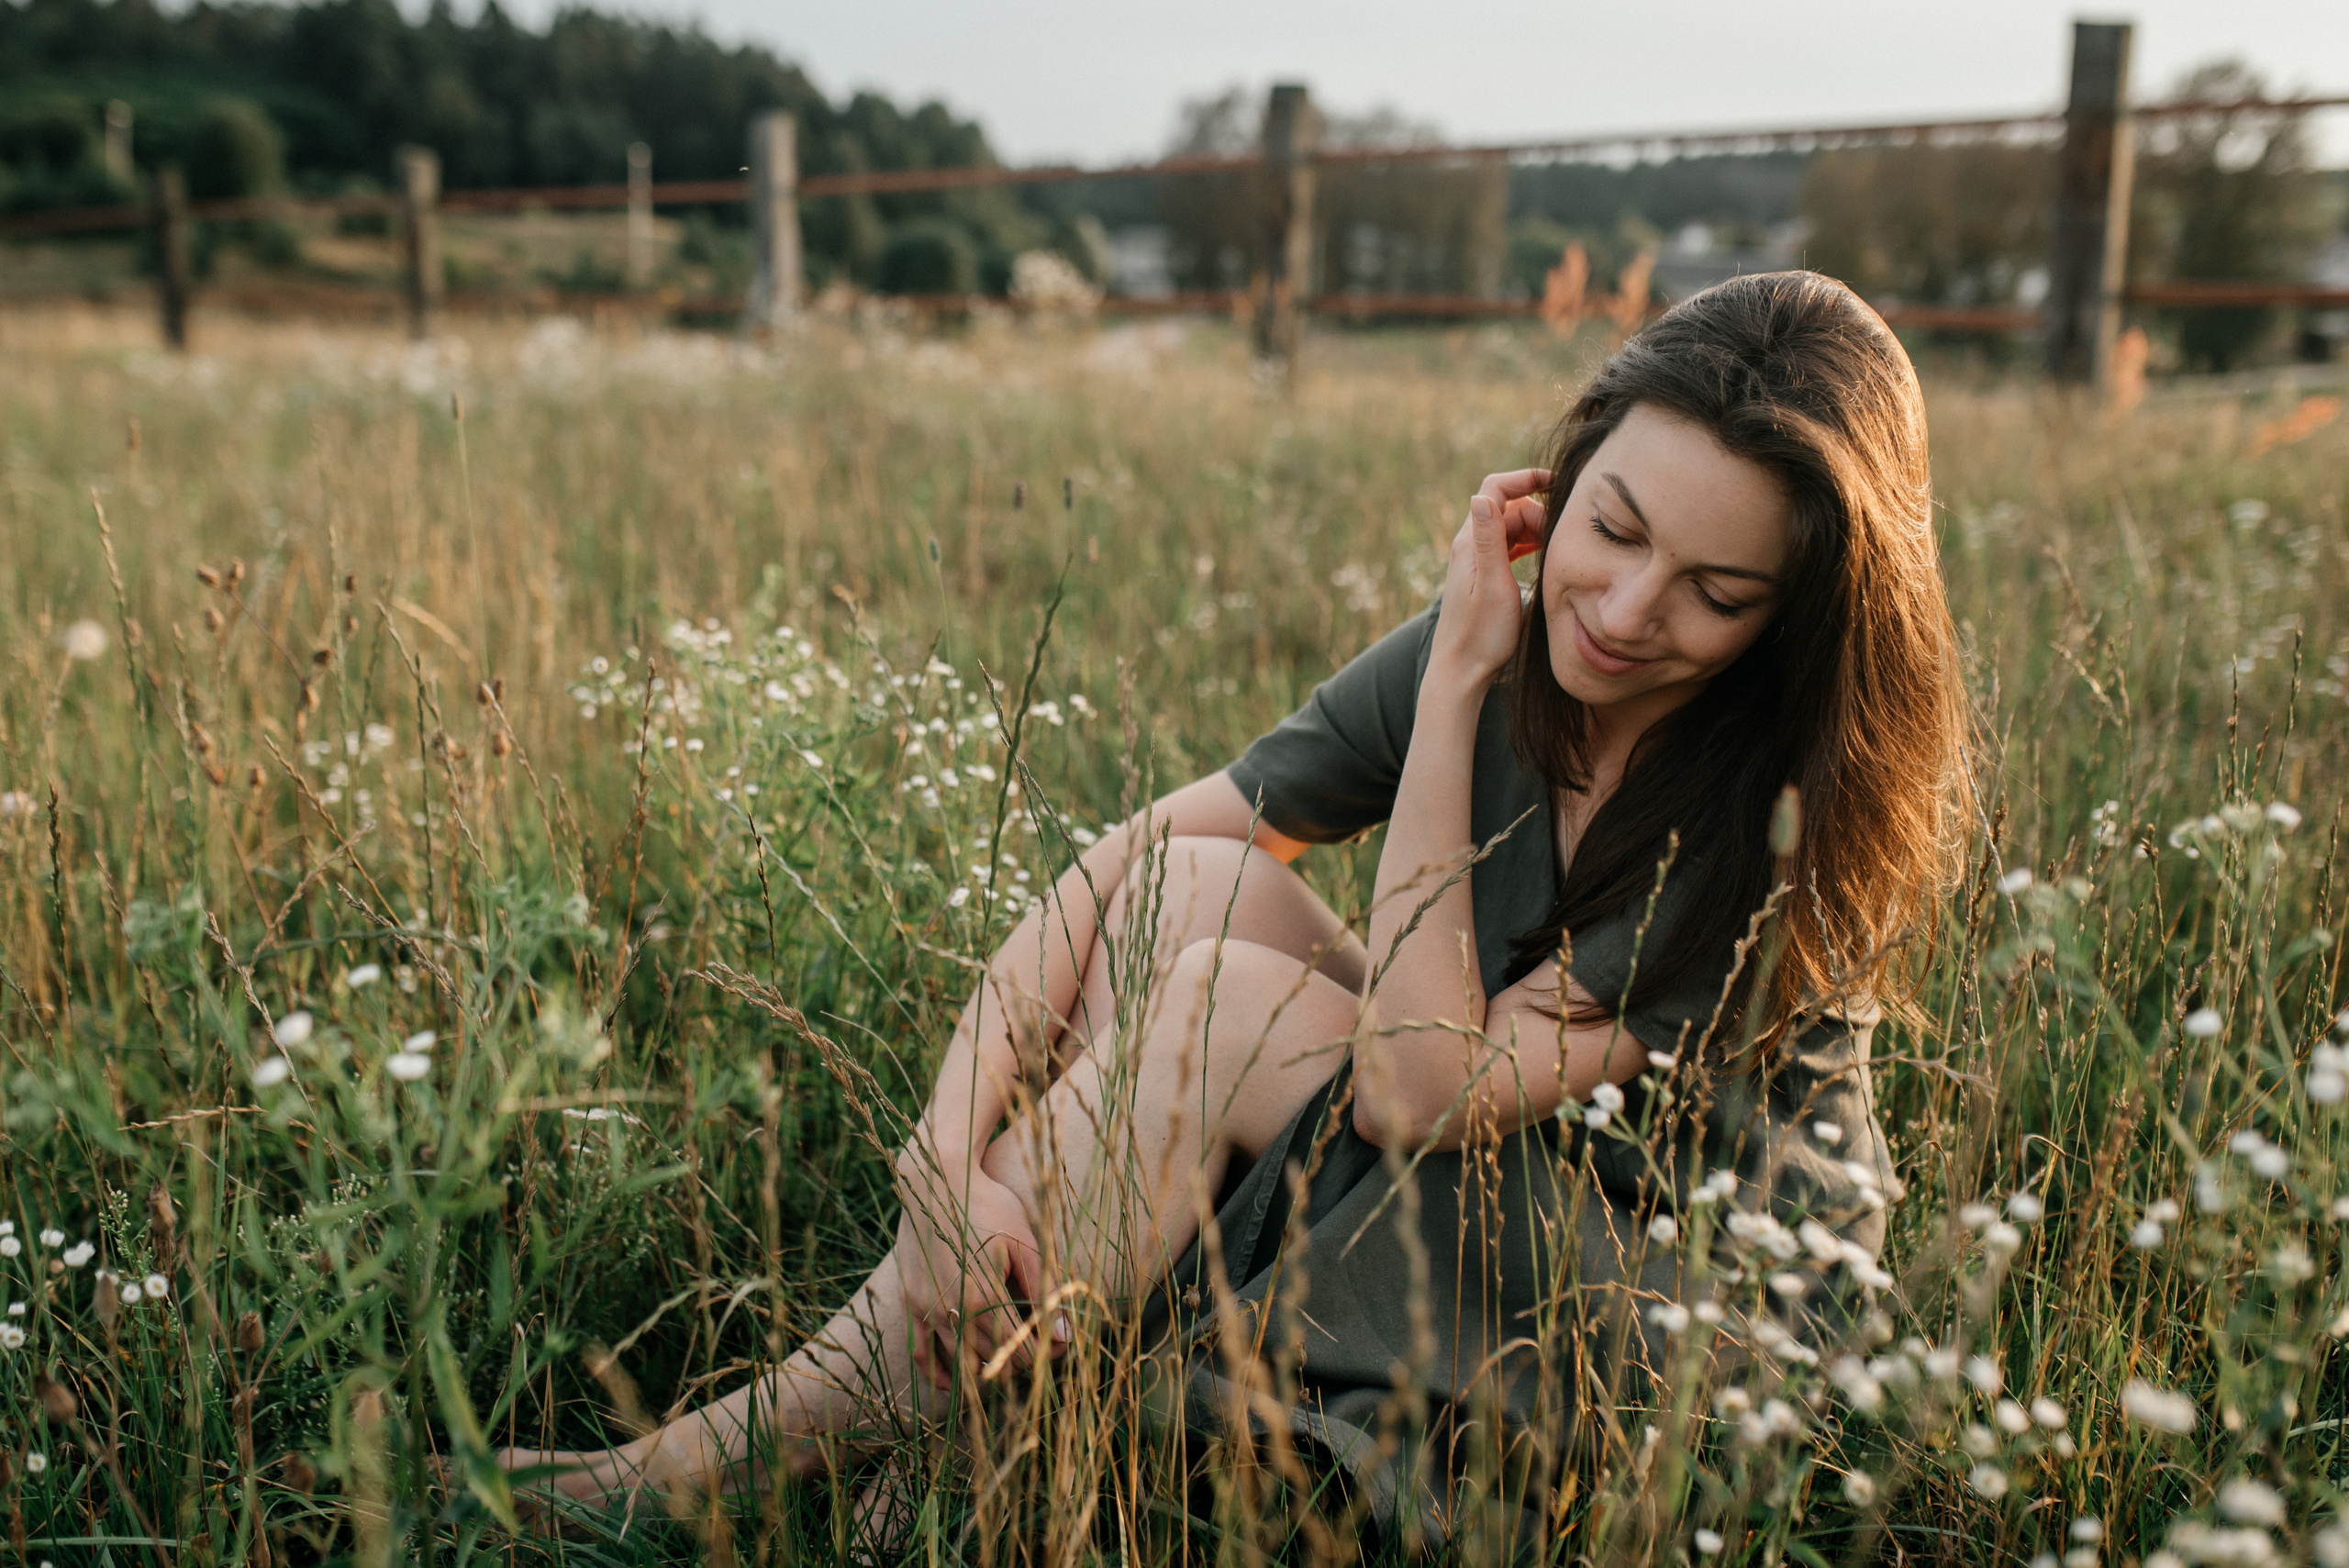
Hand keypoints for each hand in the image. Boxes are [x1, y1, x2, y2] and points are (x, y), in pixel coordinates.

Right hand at [894, 1155, 1050, 1390]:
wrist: (936, 1178)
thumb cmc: (988, 1205)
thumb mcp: (1025, 1243)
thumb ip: (1045, 1292)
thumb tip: (1066, 1335)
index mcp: (984, 1297)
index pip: (1019, 1350)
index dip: (1043, 1356)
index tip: (1058, 1348)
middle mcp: (952, 1309)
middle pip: (992, 1358)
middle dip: (1019, 1361)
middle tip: (1038, 1350)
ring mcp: (927, 1307)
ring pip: (960, 1361)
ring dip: (987, 1367)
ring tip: (1007, 1361)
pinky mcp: (910, 1300)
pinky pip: (921, 1351)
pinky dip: (938, 1371)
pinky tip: (955, 1382)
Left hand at [1431, 468, 1550, 687]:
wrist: (1461, 672)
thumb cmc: (1481, 635)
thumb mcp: (1493, 586)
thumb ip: (1490, 541)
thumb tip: (1481, 496)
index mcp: (1470, 543)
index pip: (1495, 489)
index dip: (1526, 479)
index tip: (1558, 484)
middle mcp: (1469, 546)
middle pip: (1507, 507)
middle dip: (1537, 511)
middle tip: (1560, 541)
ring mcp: (1475, 560)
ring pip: (1509, 527)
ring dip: (1535, 529)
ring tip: (1557, 549)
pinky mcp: (1483, 575)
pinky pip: (1508, 546)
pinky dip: (1527, 543)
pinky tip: (1543, 555)